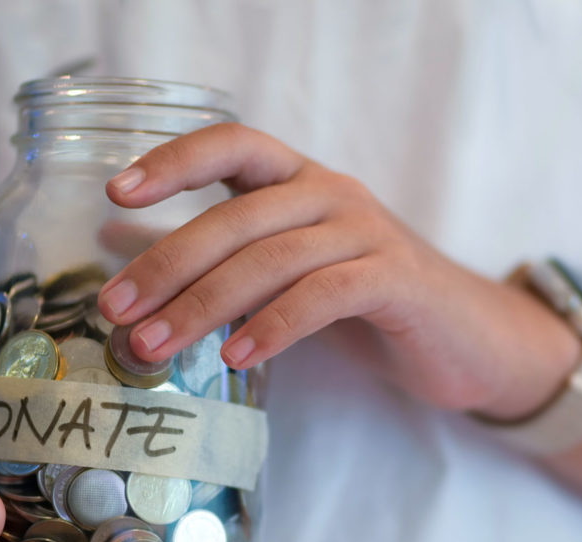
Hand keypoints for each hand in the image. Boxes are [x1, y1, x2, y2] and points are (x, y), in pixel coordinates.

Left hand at [98, 123, 581, 420]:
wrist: (464, 337)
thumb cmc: (366, 302)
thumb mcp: (283, 272)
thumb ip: (212, 256)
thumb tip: (117, 240)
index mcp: (301, 182)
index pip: (233, 144)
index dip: (175, 160)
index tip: (117, 191)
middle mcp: (332, 193)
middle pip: (238, 215)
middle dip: (168, 264)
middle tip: (117, 311)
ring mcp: (368, 233)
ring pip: (272, 258)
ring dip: (205, 305)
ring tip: (156, 349)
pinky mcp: (397, 280)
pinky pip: (324, 294)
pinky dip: (275, 325)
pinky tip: (238, 357)